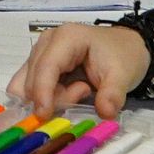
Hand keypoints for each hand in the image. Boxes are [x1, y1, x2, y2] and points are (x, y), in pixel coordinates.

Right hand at [16, 22, 151, 118]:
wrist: (127, 48)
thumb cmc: (123, 56)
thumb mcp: (123, 75)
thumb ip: (113, 94)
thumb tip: (105, 114)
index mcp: (66, 38)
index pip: (46, 67)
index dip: (42, 92)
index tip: (44, 116)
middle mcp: (47, 42)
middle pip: (33, 79)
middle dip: (53, 98)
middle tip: (85, 92)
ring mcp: (40, 53)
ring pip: (27, 86)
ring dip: (49, 98)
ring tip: (79, 91)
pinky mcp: (38, 65)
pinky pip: (30, 88)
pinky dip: (46, 98)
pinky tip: (68, 93)